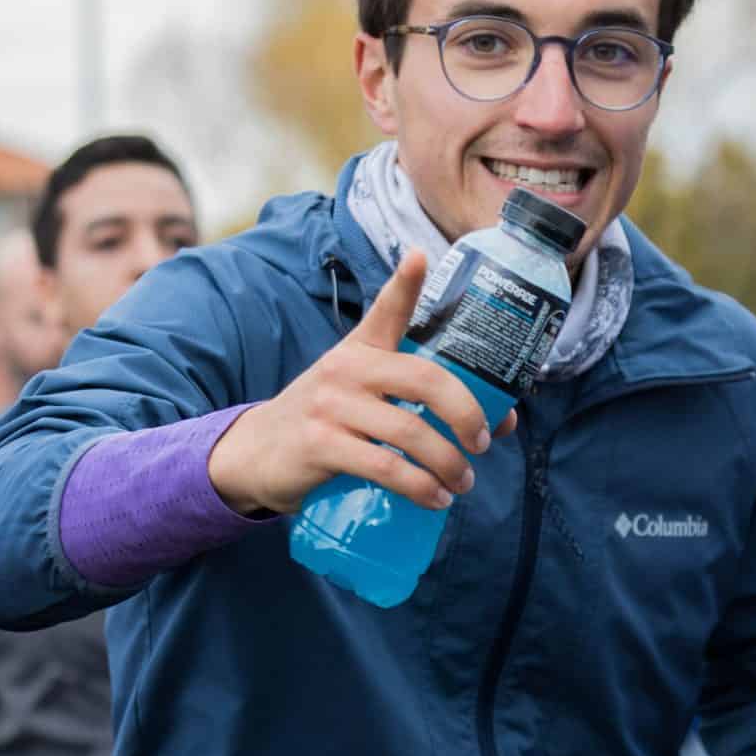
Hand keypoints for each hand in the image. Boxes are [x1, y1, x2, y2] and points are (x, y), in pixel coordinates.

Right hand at [207, 249, 518, 516]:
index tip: (419, 256)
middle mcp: (346, 368)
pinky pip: (384, 467)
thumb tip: (499, 422)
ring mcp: (331, 406)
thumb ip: (415, 397)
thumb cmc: (327, 421)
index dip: (404, 283)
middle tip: (482, 441)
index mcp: (360, 348)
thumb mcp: (359, 392)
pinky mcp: (320, 445)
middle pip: (425, 380)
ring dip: (447, 462)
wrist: (256, 454)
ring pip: (409, 432)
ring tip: (462, 481)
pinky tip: (434, 499)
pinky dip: (418, 487)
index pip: (386, 309)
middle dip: (466, 413)